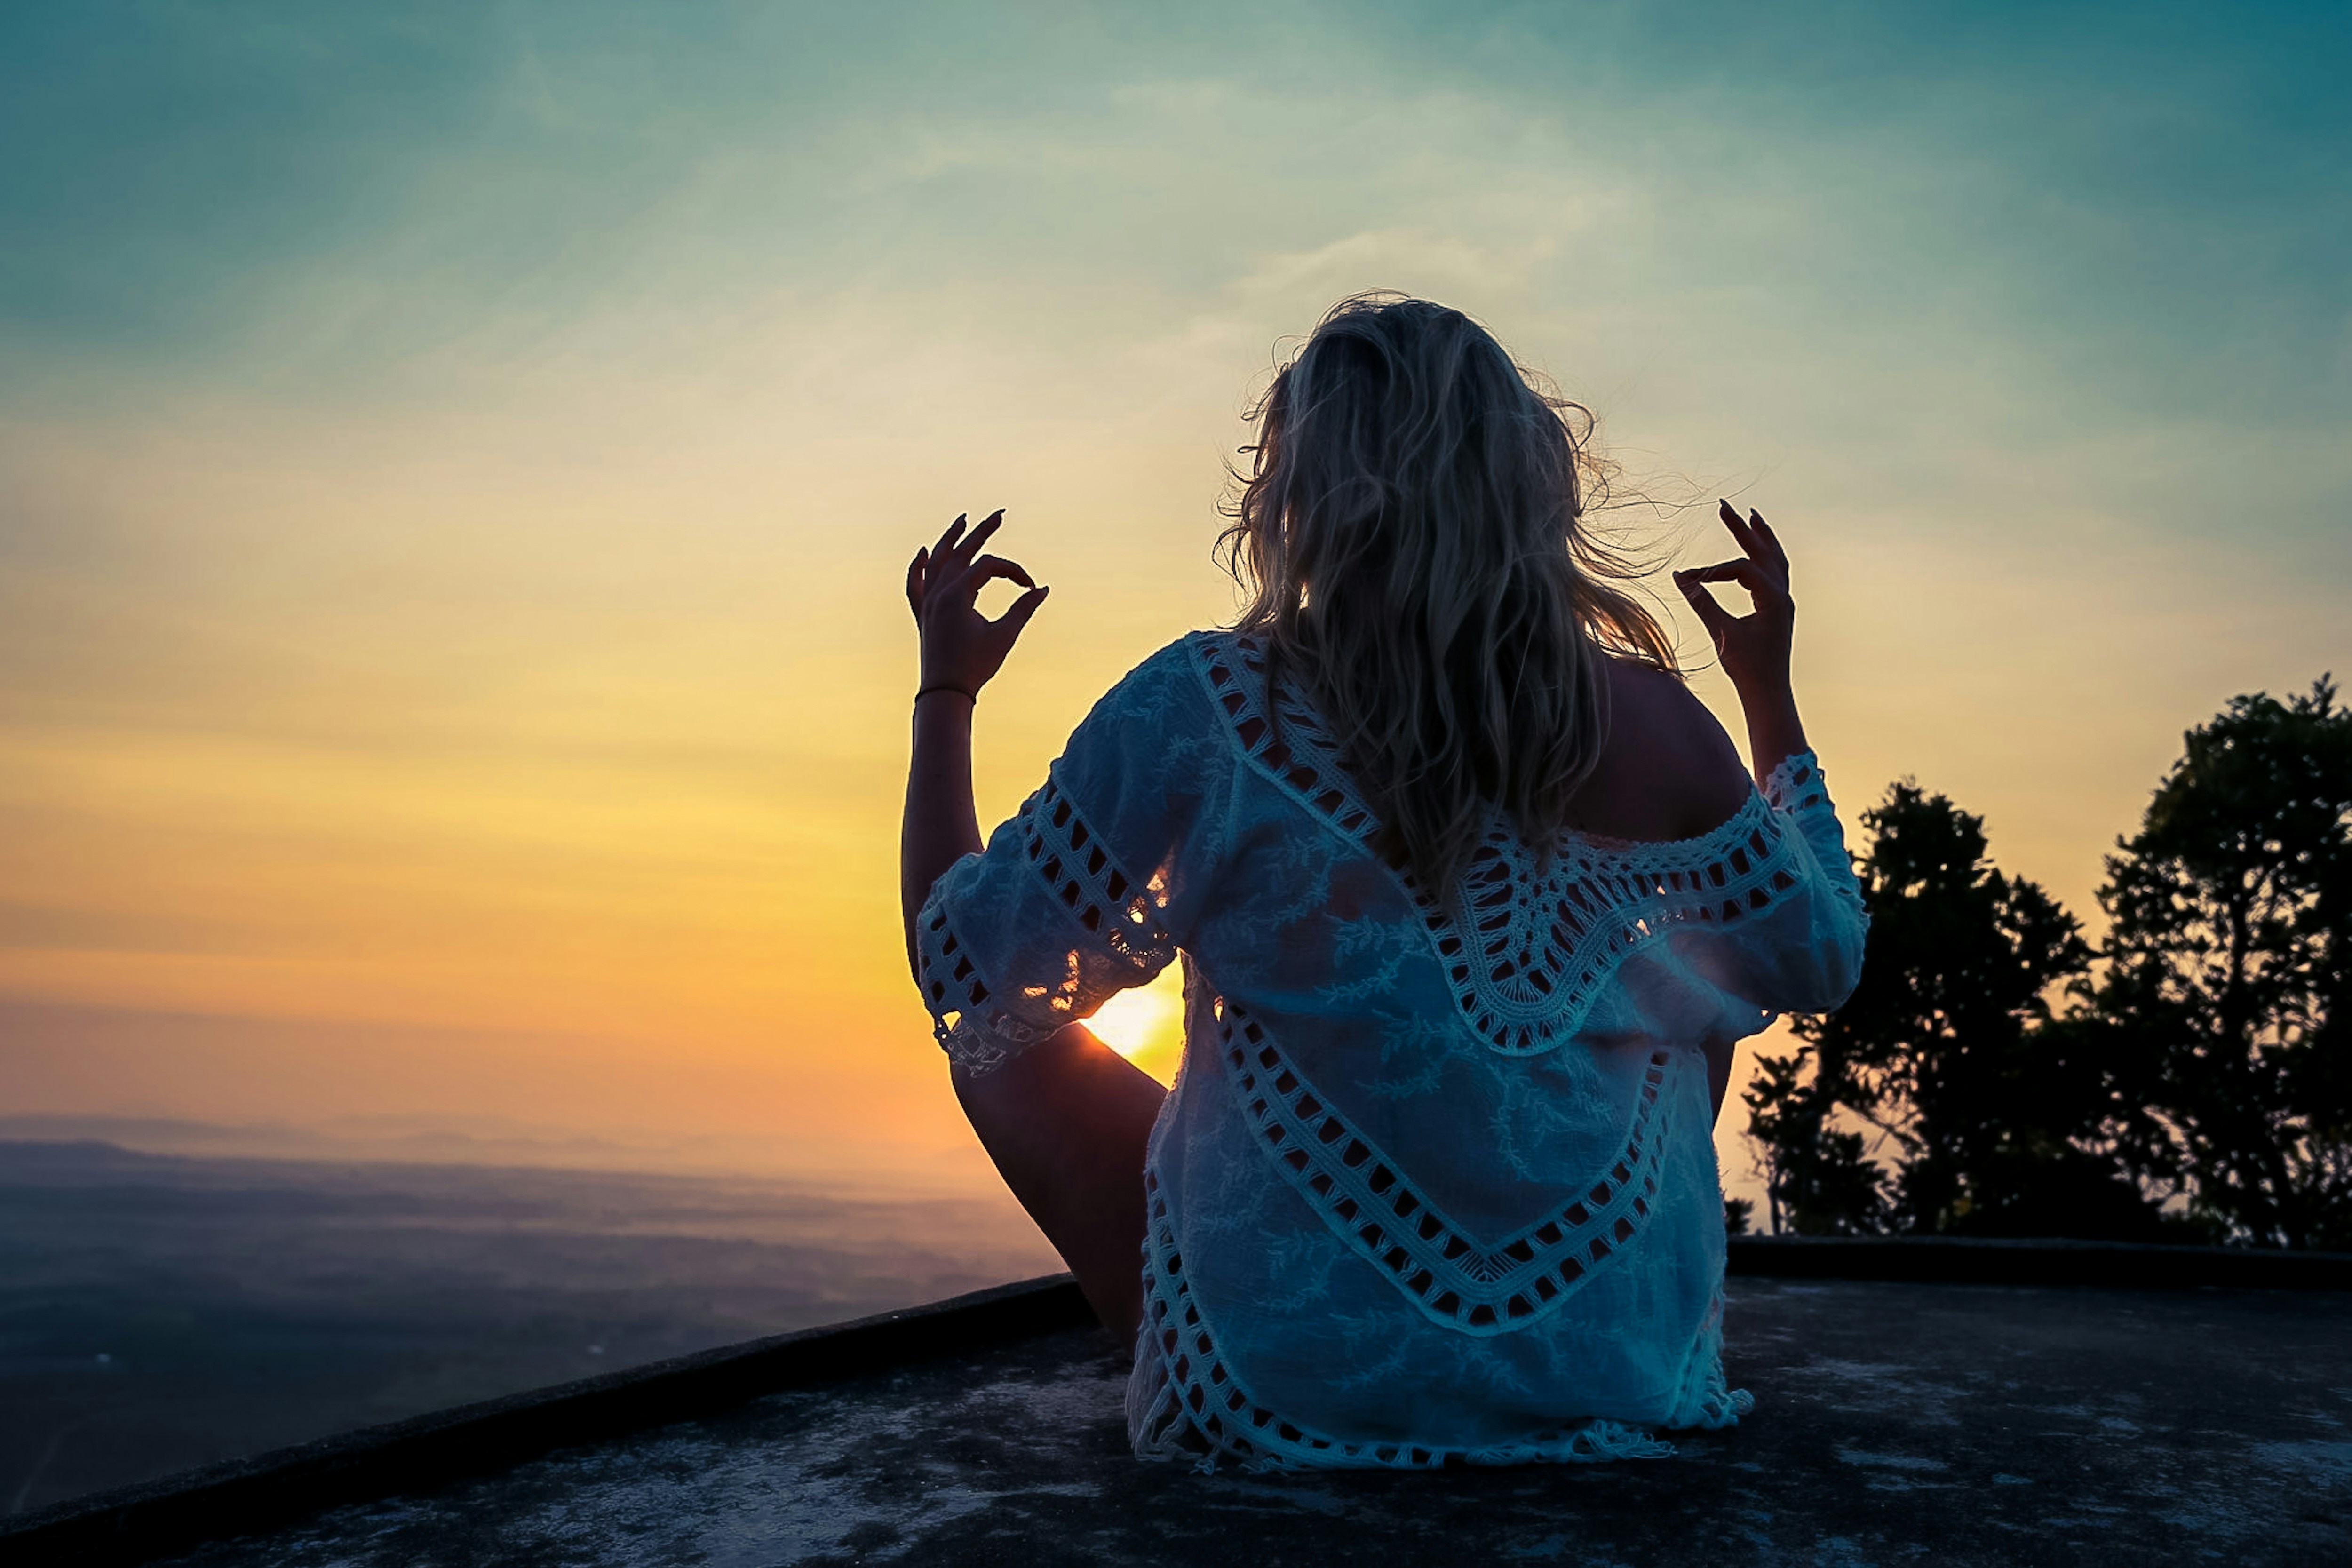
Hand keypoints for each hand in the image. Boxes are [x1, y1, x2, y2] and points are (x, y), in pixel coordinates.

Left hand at [905, 509, 1048, 698]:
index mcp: (957, 594)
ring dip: (949, 539)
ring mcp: (928, 603)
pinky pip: (915, 585)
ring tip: (962, 520)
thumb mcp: (1004, 635)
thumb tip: (1041, 589)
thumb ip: (1023, 609)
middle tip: (999, 514)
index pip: (988, 566)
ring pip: (936, 561)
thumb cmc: (976, 665)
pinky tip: (923, 553)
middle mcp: (939, 592)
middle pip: (961, 552)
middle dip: (981, 531)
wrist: (946, 693)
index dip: (1013, 571)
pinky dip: (917, 568)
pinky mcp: (923, 615)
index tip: (1030, 586)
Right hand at [1675, 500, 1794, 703]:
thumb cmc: (1746, 667)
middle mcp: (1783, 595)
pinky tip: (1757, 550)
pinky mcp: (1778, 608)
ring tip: (1752, 516)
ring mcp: (1783, 600)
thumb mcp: (1721, 633)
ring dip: (1762, 537)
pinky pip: (1775, 572)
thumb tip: (1680, 576)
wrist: (1768, 692)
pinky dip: (1765, 557)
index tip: (1687, 580)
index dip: (1712, 571)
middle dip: (1742, 529)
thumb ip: (1702, 602)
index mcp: (1773, 599)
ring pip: (1775, 559)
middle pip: (1763, 552)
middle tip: (1724, 507)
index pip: (1741, 569)